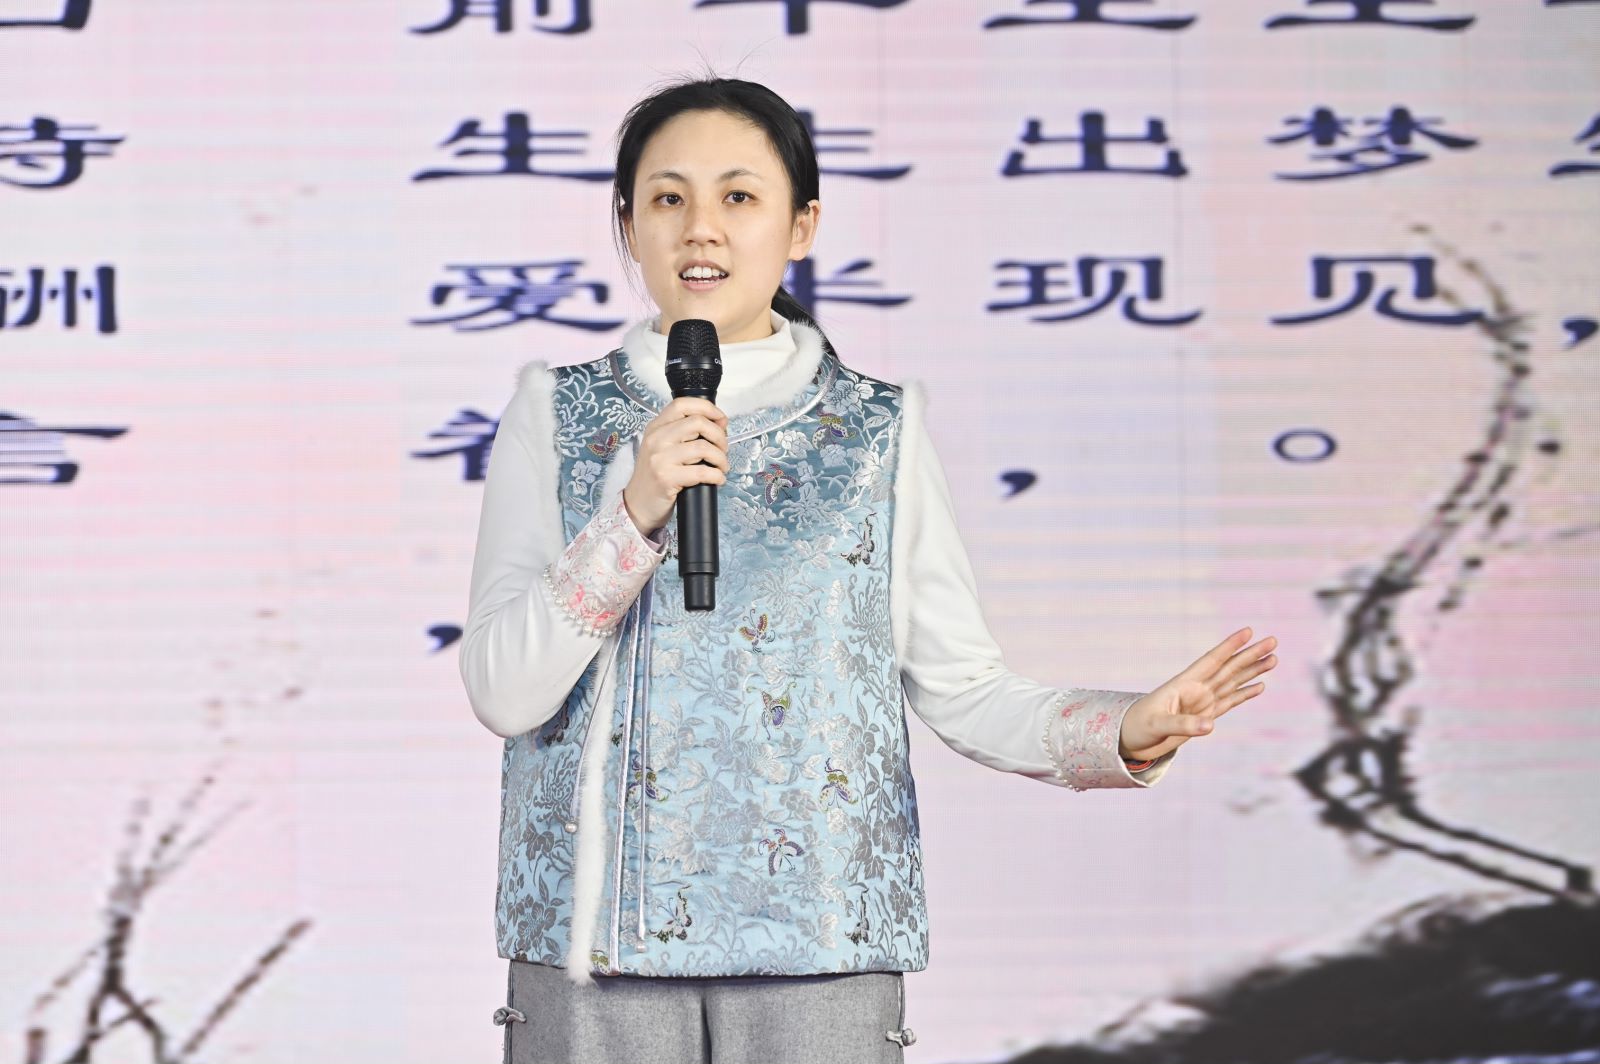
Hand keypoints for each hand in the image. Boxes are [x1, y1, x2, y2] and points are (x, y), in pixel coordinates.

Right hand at [621, 397, 729, 536]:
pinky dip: (717, 475)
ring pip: (703, 447)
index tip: (721, 420)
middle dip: (720, 436)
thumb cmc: (655, 477)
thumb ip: (683, 433)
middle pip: (698, 423)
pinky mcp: (666, 479)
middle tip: (723, 449)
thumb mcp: (662, 447)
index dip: (708, 408)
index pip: (683, 404)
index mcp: (656, 427)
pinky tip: (717, 479)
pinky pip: (702, 471)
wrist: (637, 505)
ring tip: (721, 467)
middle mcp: (656, 439)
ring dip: (721, 458)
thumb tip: (719, 423)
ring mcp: (660, 459)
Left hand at [1118, 627, 1277, 762]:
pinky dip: (1245, 694)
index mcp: (1184, 684)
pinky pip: (1229, 702)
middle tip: (1273, 641)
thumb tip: (1210, 725)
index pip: (1211, 660)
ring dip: (1252, 671)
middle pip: (1228, 668)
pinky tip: (1260, 686)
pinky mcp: (1205, 717)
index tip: (1248, 631)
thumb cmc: (1138, 727)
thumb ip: (1183, 724)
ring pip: (1233, 682)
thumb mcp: (1157, 725)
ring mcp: (1202, 702)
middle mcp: (1196, 690)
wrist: (1132, 740)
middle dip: (1250, 654)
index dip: (1229, 645)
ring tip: (1273, 659)